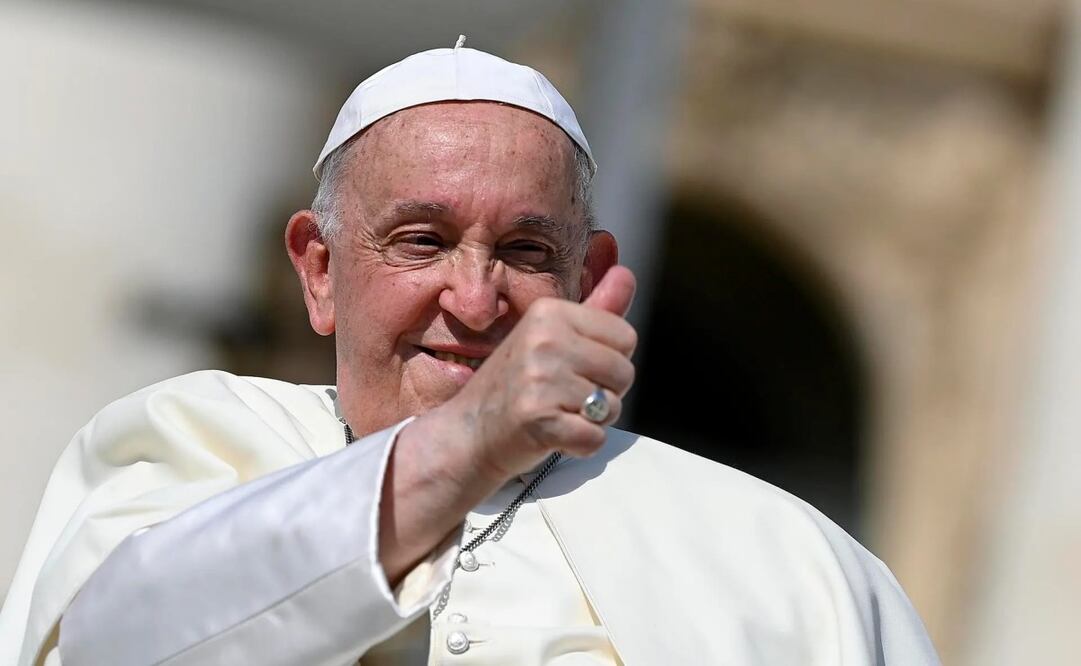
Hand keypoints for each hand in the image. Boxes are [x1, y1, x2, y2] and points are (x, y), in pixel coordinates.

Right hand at [435, 265, 637, 482]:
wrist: (467, 432)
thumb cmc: (514, 385)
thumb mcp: (550, 337)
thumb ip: (596, 310)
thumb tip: (626, 273)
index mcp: (549, 312)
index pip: (625, 336)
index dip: (608, 360)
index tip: (573, 368)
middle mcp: (544, 340)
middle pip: (625, 372)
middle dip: (604, 392)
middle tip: (563, 396)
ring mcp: (539, 379)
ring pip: (612, 407)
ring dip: (591, 421)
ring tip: (557, 414)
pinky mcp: (538, 419)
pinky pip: (595, 438)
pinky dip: (580, 445)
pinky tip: (554, 436)